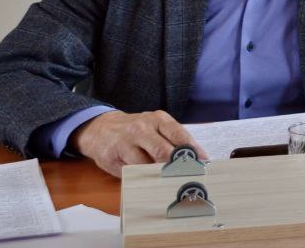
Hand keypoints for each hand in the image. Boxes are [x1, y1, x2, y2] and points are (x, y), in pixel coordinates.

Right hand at [69, 110, 204, 177]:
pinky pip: (130, 173)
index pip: (179, 135)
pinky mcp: (111, 157)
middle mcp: (141, 129)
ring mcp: (125, 143)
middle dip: (177, 168)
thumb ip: (173, 140)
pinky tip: (148, 183)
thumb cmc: (137, 130)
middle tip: (187, 179)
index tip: (203, 164)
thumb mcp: (156, 126)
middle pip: (163, 152)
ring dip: (159, 177)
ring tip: (169, 185)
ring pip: (146, 166)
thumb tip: (197, 159)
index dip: (193, 151)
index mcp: (158, 120)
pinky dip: (141, 180)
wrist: (102, 128)